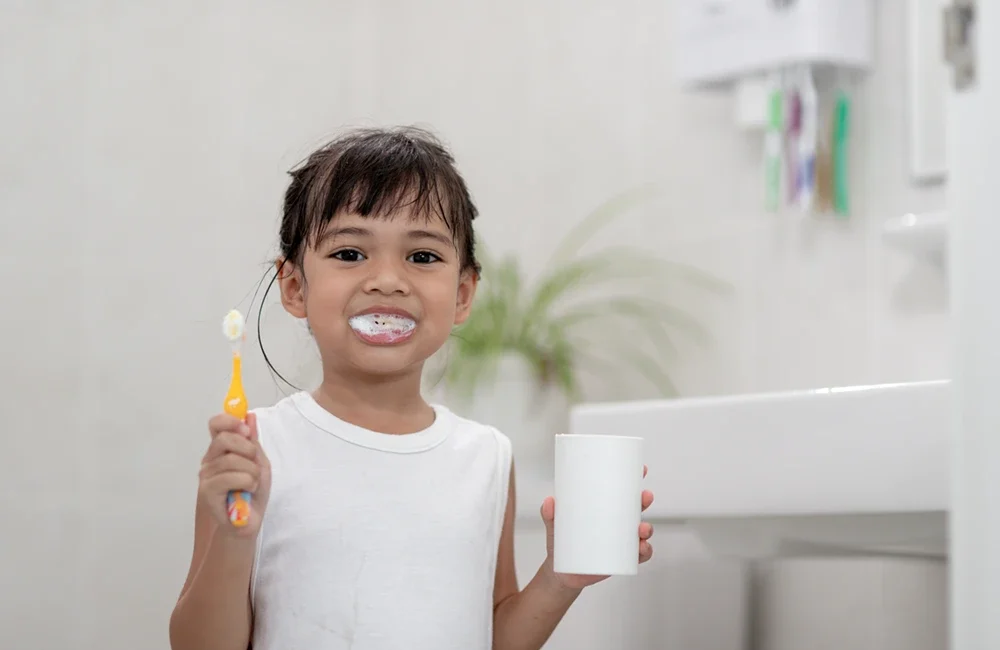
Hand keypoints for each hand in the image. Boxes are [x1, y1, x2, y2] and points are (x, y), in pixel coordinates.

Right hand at [198, 412, 270, 537]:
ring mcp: (206, 475)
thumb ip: (253, 441)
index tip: (246, 431)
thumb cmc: (253, 492)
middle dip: (248, 450)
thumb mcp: (260, 462)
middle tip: (255, 464)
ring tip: (253, 483)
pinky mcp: (207, 491)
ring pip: (232, 460)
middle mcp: (210, 460)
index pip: (216, 424)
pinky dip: (247, 482)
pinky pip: (230, 477)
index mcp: (221, 450)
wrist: (249, 521)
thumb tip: (249, 416)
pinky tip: (248, 491)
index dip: (230, 421)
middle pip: (224, 438)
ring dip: (252, 472)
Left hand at [541, 465, 654, 590]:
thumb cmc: (561, 543)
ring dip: (646, 528)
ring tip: (641, 529)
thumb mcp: (554, 525)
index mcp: (603, 509)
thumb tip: (549, 501)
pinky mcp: (621, 559)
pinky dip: (645, 551)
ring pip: (641, 532)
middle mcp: (615, 523)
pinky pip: (639, 555)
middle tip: (644, 497)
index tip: (641, 470)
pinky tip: (642, 548)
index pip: (621, 492)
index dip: (633, 480)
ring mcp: (620, 541)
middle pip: (636, 509)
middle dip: (644, 501)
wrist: (562, 572)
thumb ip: (549, 514)